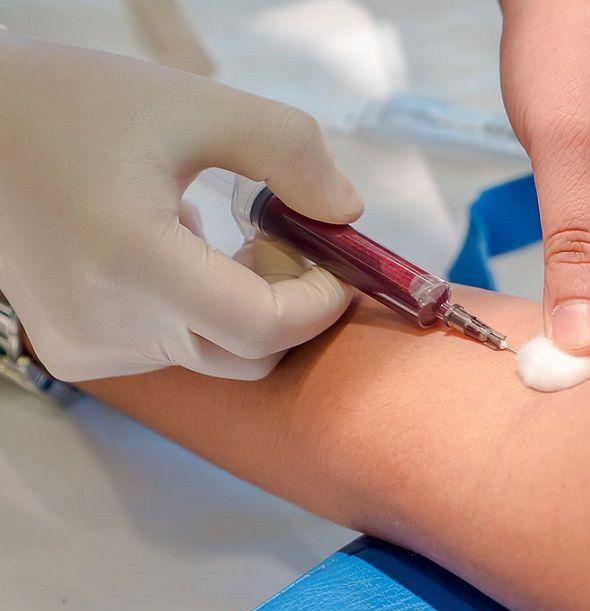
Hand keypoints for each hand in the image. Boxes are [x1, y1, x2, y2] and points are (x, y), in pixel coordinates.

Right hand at [0, 35, 360, 380]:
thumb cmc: (74, 107)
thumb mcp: (192, 104)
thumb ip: (288, 151)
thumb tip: (346, 212)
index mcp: (133, 260)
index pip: (263, 327)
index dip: (319, 302)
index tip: (336, 260)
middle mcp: (108, 324)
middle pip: (250, 354)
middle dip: (290, 303)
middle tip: (278, 237)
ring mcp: (88, 348)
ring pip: (215, 356)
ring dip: (246, 306)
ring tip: (218, 236)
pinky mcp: (77, 353)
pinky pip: (175, 352)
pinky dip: (202, 315)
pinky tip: (177, 257)